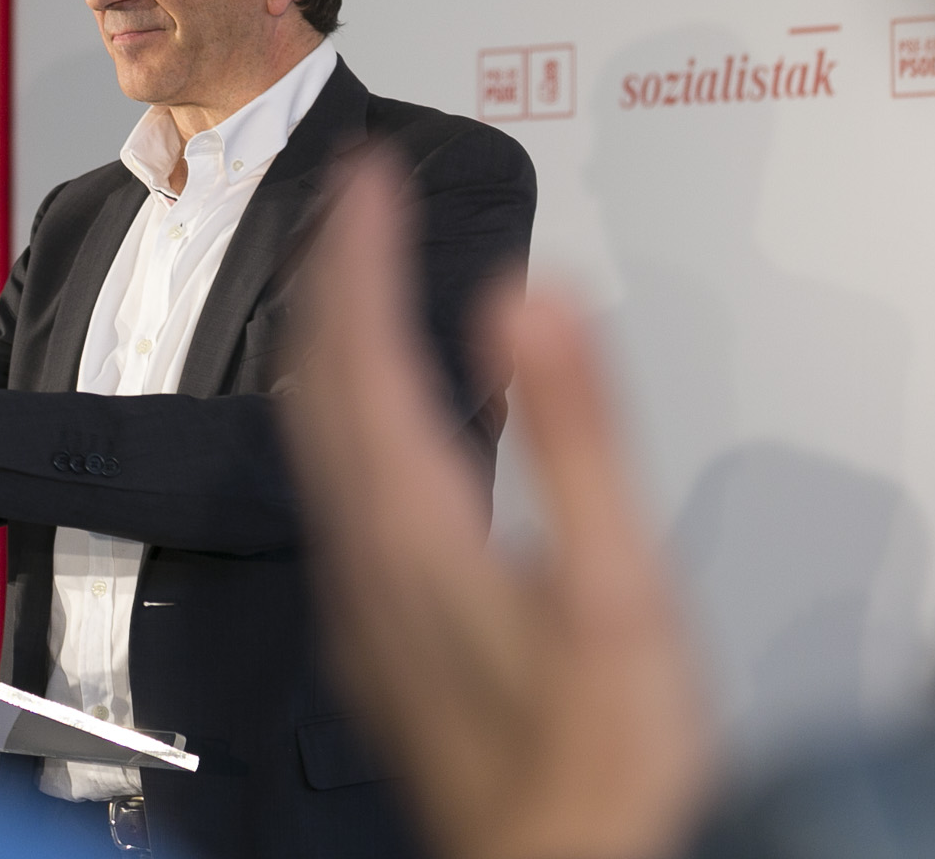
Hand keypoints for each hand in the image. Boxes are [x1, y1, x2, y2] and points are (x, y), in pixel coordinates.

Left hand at [280, 154, 709, 858]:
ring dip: (328, 336)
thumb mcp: (621, 589)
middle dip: (329, 273)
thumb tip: (530, 302)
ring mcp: (363, 597)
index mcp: (413, 526)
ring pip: (313, 433)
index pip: (357, 351)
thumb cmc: (599, 762)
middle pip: (315, 383)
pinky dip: (348, 405)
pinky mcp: (382, 629)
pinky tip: (383, 410)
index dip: (355, 250)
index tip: (365, 172)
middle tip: (352, 193)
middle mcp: (364, 555)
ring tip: (353, 269)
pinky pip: (336, 482)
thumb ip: (575, 436)